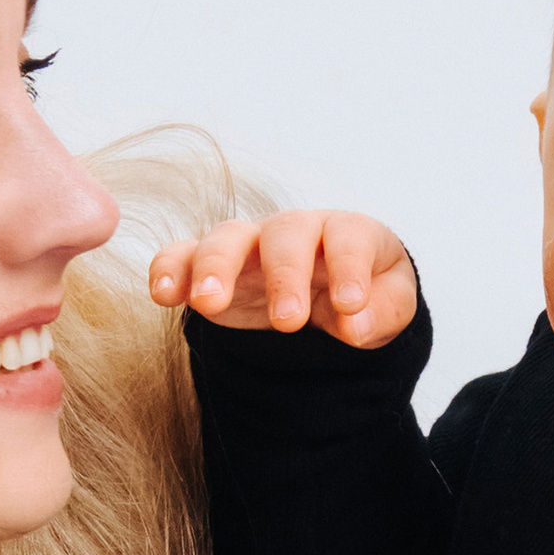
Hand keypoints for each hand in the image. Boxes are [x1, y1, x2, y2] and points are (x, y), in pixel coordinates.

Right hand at [148, 211, 417, 348]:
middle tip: (288, 322)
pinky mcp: (210, 267)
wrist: (328, 299)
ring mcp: (248, 245)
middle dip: (284, 275)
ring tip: (209, 304)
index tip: (349, 306)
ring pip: (227, 237)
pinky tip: (162, 295)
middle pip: (285, 234)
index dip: (350, 268)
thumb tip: (355, 324)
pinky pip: (182, 256)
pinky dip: (169, 269)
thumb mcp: (391, 306)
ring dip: (215, 267)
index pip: (349, 236)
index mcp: (346, 232)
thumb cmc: (365, 297)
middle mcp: (294, 230)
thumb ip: (385, 312)